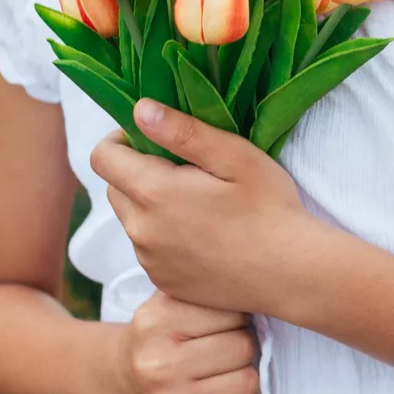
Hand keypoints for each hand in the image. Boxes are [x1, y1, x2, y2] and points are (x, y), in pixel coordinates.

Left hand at [89, 99, 339, 322]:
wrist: (291, 274)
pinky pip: (150, 249)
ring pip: (133, 219)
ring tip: (201, 204)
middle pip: (115, 188)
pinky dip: (165, 235)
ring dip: (152, 205)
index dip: (120, 140)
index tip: (152, 138)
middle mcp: (141, 230)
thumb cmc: (270, 208)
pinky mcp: (164, 282)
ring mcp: (150, 261)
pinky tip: (205, 234)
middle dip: (138, 171)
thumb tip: (140, 110)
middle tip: (187, 169)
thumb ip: (183, 131)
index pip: (101, 158)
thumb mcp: (235, 156)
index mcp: (153, 193)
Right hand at [117, 290, 260, 393]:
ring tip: (223, 372)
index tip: (223, 323)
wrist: (117, 381)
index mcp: (156, 320)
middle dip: (242, 345)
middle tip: (225, 349)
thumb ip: (210, 291)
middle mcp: (157, 365)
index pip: (234, 311)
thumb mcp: (172, 300)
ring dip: (245, 376)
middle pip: (243, 347)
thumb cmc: (158, 337)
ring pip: (248, 382)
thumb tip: (262, 298)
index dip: (236, 316)